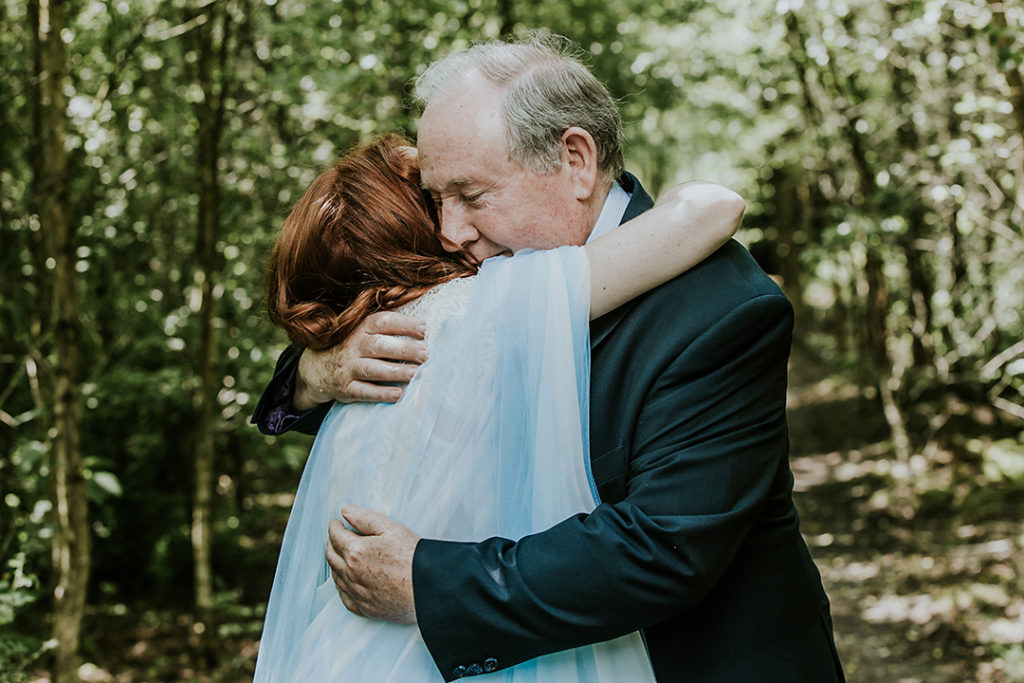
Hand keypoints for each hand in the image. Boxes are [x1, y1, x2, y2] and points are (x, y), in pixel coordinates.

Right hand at [294, 311, 427, 408]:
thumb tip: (424, 325)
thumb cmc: (352, 346)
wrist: (315, 368)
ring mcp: (348, 367)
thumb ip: (387, 327)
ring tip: (416, 374)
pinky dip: (381, 393)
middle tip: (426, 354)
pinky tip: (398, 394)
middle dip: (404, 349)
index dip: (404, 324)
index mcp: (360, 328)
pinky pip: (363, 391)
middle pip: (380, 345)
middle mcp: (353, 346)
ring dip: (396, 372)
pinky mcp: (345, 388)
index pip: (382, 321)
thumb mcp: (363, 331)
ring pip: (372, 369)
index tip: (425, 329)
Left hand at [326, 504, 418, 623]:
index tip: (335, 523)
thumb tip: (345, 510)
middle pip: (331, 556)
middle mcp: (351, 574)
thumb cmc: (413, 558)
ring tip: (340, 555)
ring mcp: (357, 594)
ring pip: (336, 577)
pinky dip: (341, 585)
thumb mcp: (391, 529)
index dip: (334, 527)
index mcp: (355, 552)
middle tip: (335, 537)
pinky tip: (346, 580)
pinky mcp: (364, 609)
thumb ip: (365, 518)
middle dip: (331, 544)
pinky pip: (344, 597)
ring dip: (335, 563)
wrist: (428, 589)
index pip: (335, 536)